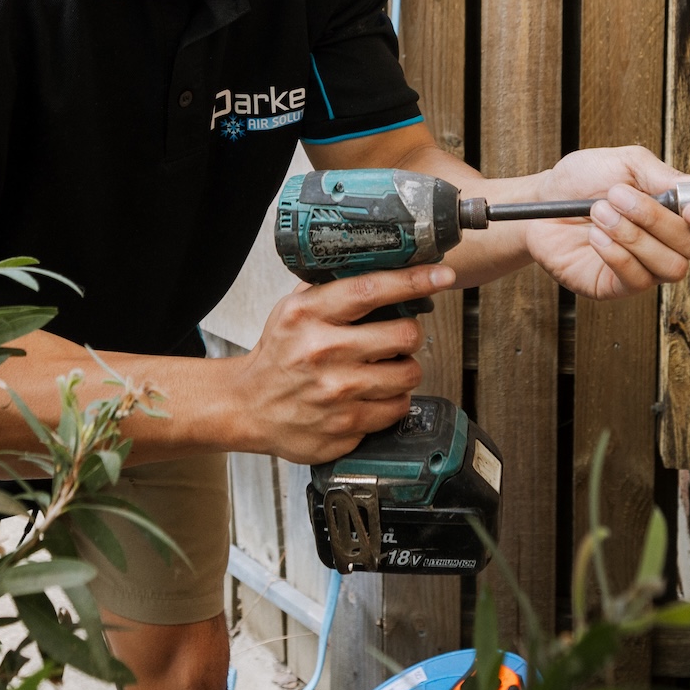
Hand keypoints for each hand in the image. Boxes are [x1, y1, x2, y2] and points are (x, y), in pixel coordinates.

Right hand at [231, 265, 452, 463]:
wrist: (248, 407)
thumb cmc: (278, 356)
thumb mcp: (291, 311)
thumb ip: (329, 288)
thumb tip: (378, 263)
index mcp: (308, 315)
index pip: (371, 289)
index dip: (413, 280)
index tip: (441, 275)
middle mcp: (322, 352)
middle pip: (403, 335)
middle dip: (410, 335)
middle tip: (398, 338)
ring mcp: (336, 392)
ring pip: (408, 374)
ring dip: (404, 370)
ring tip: (385, 368)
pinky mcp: (347, 426)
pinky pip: (397, 408)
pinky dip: (393, 401)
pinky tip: (373, 395)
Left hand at [521, 146, 689, 299]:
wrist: (540, 202)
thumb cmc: (583, 181)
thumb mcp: (626, 163)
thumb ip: (663, 176)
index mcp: (680, 211)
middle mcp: (669, 243)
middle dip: (655, 219)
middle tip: (618, 195)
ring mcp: (646, 268)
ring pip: (670, 267)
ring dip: (632, 235)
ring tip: (599, 212)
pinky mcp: (619, 287)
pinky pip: (637, 280)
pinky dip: (616, 254)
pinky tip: (596, 236)